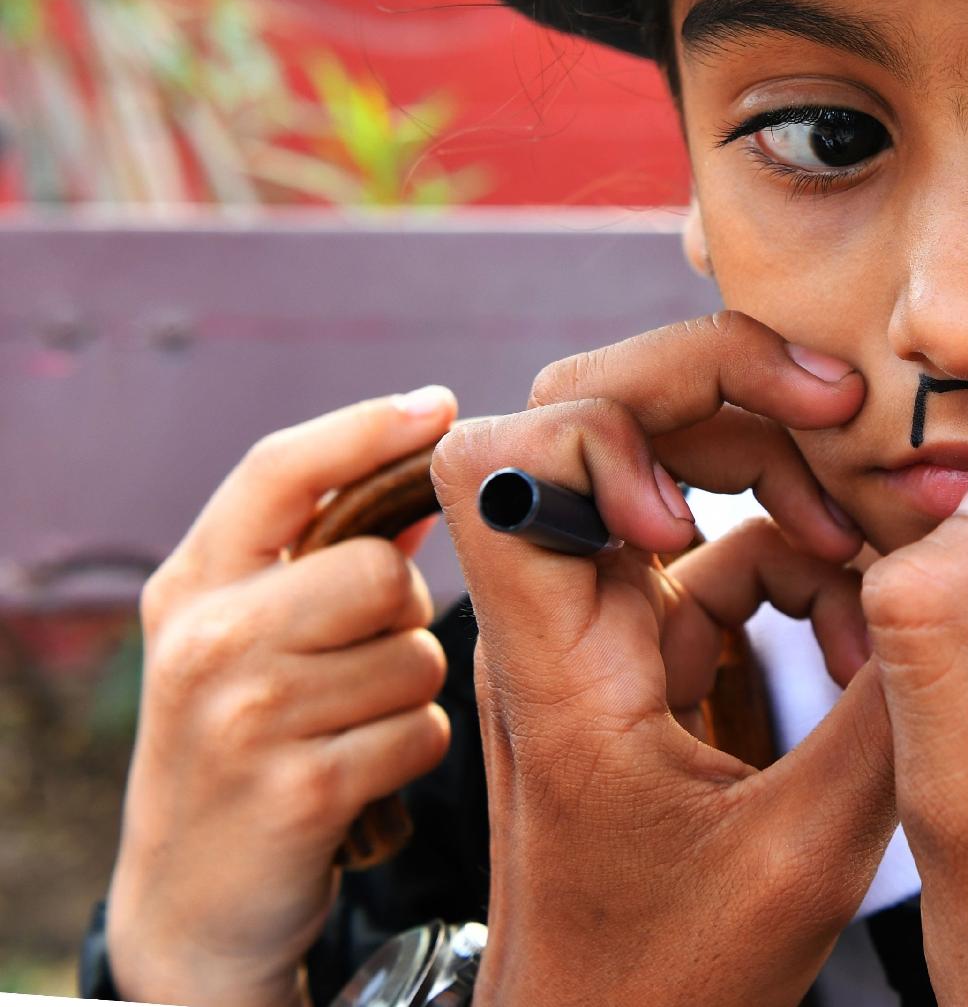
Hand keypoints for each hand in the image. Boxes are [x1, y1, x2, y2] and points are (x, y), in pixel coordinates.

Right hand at [106, 389, 460, 1006]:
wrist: (192, 899)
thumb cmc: (243, 740)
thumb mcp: (246, 637)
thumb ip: (322, 555)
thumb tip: (426, 468)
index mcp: (191, 586)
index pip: (277, 470)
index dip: (365, 427)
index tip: (439, 405)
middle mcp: (205, 640)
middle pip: (381, 572)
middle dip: (401, 616)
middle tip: (355, 663)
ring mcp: (244, 717)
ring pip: (414, 657)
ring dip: (407, 694)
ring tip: (343, 728)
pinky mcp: (298, 789)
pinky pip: (421, 732)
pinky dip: (410, 753)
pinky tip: (358, 777)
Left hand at [429, 311, 895, 1006]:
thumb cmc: (669, 981)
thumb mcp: (806, 851)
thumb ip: (898, 696)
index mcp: (557, 663)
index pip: (507, 458)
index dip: (609, 431)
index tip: (699, 511)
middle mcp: (561, 620)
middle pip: (592, 407)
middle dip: (725, 386)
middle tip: (843, 409)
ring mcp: (605, 630)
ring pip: (667, 464)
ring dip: (782, 472)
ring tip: (880, 533)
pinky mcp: (650, 654)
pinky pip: (725, 550)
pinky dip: (804, 560)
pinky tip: (866, 624)